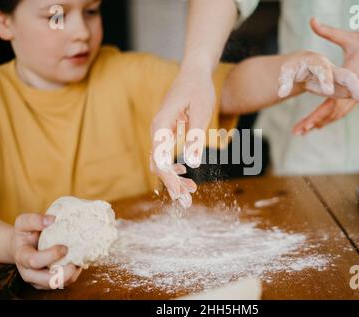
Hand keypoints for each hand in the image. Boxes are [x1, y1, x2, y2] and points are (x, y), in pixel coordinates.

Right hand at [10, 213, 81, 289]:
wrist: (24, 245)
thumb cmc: (26, 233)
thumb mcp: (24, 222)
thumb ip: (35, 220)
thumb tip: (52, 220)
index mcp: (22, 257)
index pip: (34, 261)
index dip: (51, 255)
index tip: (64, 247)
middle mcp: (29, 272)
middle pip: (47, 281)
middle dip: (64, 274)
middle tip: (75, 263)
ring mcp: (39, 280)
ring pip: (58, 284)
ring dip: (71, 275)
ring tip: (78, 261)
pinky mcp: (49, 283)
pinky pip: (64, 283)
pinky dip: (73, 275)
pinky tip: (77, 262)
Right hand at [150, 66, 211, 207]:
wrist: (194, 72)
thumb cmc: (198, 89)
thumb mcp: (201, 112)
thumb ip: (195, 137)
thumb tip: (193, 163)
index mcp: (160, 126)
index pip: (159, 160)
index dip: (168, 179)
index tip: (180, 194)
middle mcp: (157, 130)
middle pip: (158, 164)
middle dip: (171, 183)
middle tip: (185, 201)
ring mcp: (161, 131)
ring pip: (162, 161)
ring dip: (174, 177)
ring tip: (189, 192)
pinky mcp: (168, 131)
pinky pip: (167, 153)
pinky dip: (176, 166)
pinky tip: (186, 175)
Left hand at [293, 17, 358, 134]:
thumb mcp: (351, 36)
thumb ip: (329, 31)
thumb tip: (312, 21)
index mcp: (351, 77)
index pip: (333, 98)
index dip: (319, 110)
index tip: (308, 122)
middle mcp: (354, 89)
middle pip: (333, 110)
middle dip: (315, 121)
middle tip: (298, 131)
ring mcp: (358, 93)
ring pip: (338, 113)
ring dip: (321, 122)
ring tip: (303, 131)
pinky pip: (344, 109)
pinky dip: (331, 116)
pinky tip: (319, 125)